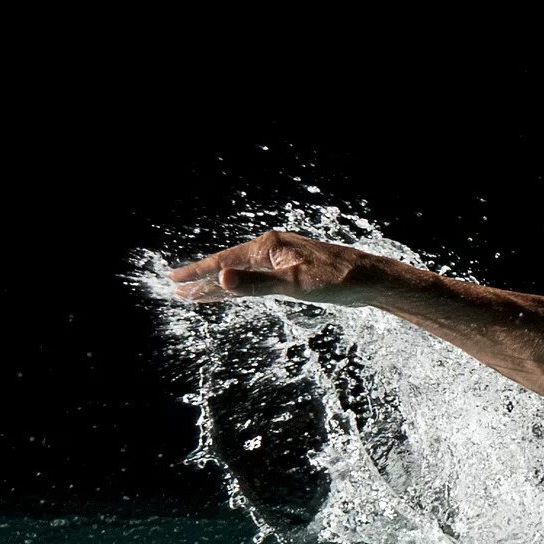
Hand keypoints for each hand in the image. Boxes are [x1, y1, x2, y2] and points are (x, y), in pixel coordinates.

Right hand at [167, 230, 394, 306]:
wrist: (370, 279)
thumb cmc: (336, 280)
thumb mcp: (294, 285)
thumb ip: (257, 284)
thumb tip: (222, 279)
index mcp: (269, 247)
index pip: (224, 262)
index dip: (198, 273)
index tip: (174, 281)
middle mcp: (272, 249)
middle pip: (229, 267)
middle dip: (204, 281)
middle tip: (177, 293)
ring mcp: (282, 260)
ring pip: (242, 275)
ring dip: (220, 286)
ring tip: (196, 296)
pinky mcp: (292, 272)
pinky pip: (257, 280)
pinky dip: (241, 288)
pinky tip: (232, 294)